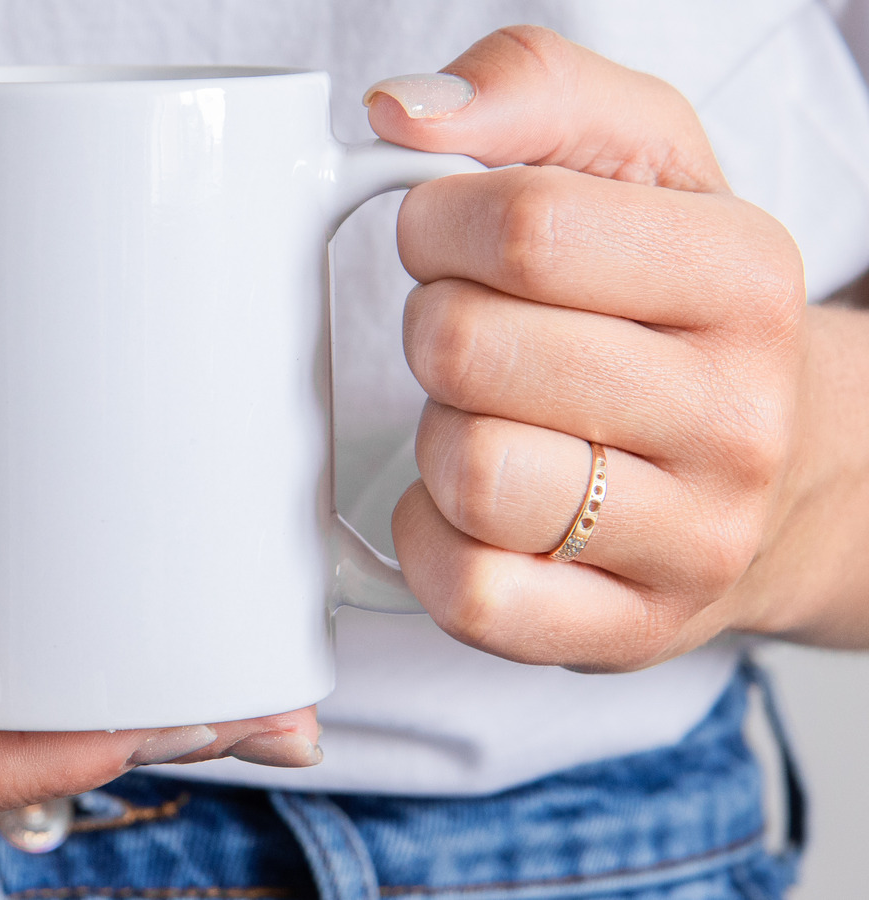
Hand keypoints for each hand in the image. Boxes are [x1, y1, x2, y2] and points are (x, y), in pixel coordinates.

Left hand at [366, 27, 812, 669]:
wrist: (772, 465)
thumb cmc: (671, 306)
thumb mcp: (638, 159)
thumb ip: (529, 90)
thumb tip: (405, 111)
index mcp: (743, 274)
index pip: (525, 229)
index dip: (438, 224)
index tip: (445, 238)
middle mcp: (736, 415)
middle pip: (473, 351)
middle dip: (433, 329)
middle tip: (466, 336)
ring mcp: (691, 538)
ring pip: (473, 476)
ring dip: (437, 437)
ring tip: (483, 418)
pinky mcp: (626, 629)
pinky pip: (470, 592)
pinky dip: (432, 540)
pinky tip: (467, 505)